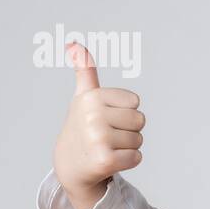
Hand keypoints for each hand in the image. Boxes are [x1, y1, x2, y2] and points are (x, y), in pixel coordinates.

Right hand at [52, 42, 144, 208]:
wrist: (69, 165)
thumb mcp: (83, 97)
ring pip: (139, 140)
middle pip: (140, 120)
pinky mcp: (105, 160)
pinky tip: (110, 160)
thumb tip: (74, 43)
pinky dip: (128, 161)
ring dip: (127, 146)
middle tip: (107, 135)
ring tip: (106, 147)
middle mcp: (93, 116)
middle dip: (129, 130)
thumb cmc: (82, 127)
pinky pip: (137, 157)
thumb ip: (85, 71)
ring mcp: (98, 138)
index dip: (125, 111)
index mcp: (91, 97)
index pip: (135, 102)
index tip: (106, 117)